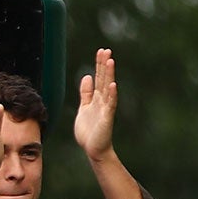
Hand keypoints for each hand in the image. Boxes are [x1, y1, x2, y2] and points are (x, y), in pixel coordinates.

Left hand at [74, 48, 117, 162]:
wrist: (93, 148)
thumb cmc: (89, 130)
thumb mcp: (84, 107)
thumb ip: (86, 93)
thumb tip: (87, 76)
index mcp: (96, 98)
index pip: (99, 78)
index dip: (99, 65)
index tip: (101, 51)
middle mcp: (103, 100)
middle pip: (104, 79)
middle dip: (104, 65)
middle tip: (106, 50)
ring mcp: (106, 108)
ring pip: (108, 88)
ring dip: (109, 75)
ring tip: (110, 61)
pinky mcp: (107, 118)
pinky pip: (110, 104)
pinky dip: (112, 94)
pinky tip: (113, 85)